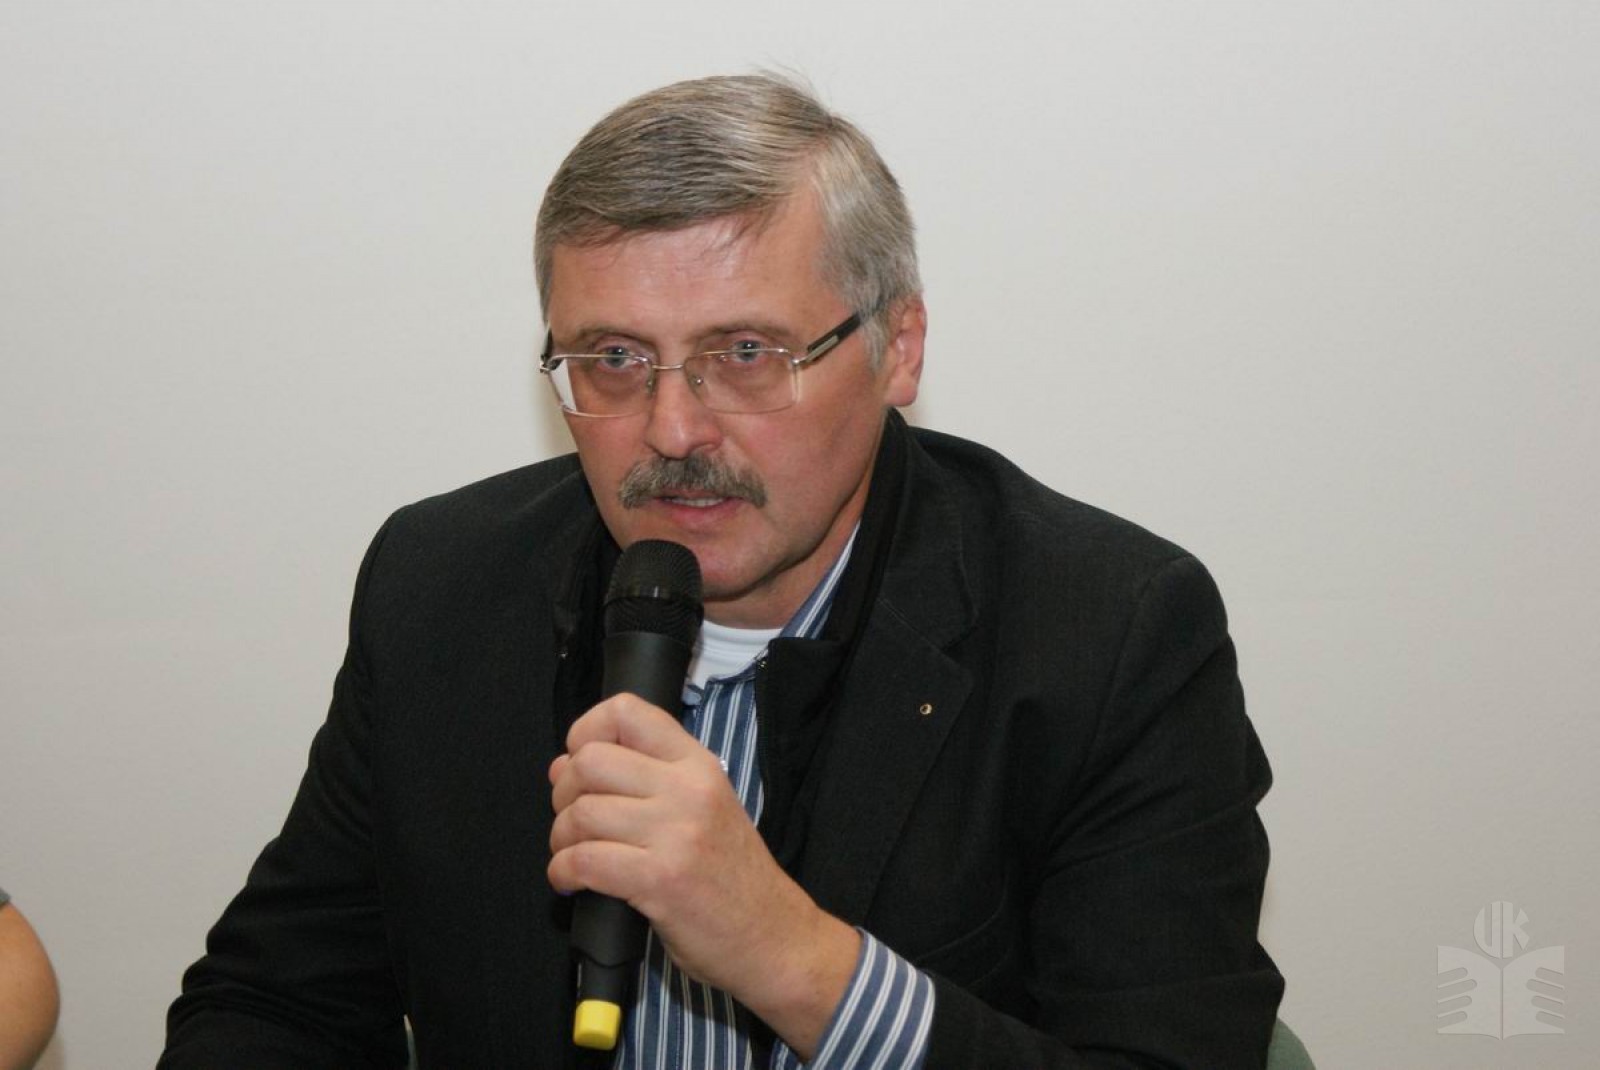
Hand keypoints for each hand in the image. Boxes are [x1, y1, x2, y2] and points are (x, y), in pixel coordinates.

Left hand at [547, 693, 858, 1056]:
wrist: (772, 935)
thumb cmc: (732, 876)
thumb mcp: (706, 805)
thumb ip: (648, 779)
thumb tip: (566, 764)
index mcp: (699, 764)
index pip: (627, 712)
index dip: (586, 731)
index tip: (579, 761)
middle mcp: (688, 789)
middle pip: (590, 761)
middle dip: (564, 791)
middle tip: (573, 820)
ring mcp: (675, 833)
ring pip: (581, 812)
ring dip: (561, 839)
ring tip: (573, 855)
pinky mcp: (658, 879)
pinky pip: (584, 860)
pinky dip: (563, 872)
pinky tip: (572, 882)